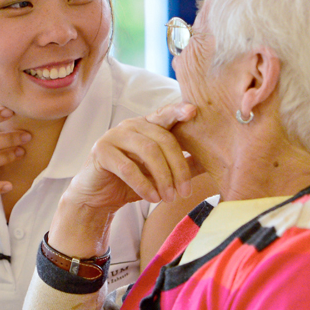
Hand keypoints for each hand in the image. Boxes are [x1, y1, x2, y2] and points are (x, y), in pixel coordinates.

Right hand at [63, 103, 198, 217]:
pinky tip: (152, 198)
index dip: (179, 111)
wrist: (96, 198)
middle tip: (185, 192)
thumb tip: (213, 161)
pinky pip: (128, 167)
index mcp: (146, 125)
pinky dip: (143, 184)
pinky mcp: (101, 151)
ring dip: (163, 177)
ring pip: (148, 151)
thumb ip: (183, 164)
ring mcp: (114, 135)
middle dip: (178, 167)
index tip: (194, 111)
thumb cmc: (131, 182)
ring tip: (169, 198)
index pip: (165, 114)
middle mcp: (130, 125)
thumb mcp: (161, 174)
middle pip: (163, 139)